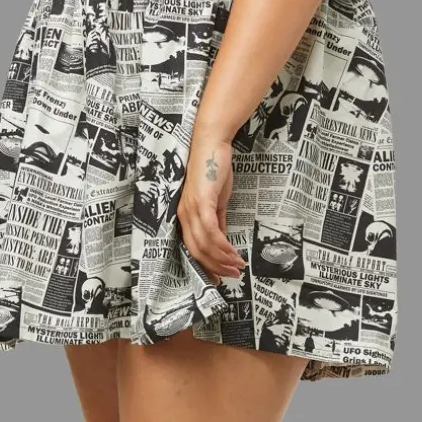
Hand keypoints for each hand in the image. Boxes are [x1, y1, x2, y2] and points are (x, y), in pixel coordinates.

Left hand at [177, 135, 246, 283]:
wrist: (211, 144)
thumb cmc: (213, 169)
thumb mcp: (216, 201)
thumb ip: (218, 221)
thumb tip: (223, 241)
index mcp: (185, 215)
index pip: (192, 247)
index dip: (205, 265)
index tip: (218, 277)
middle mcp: (184, 215)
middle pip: (197, 251)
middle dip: (215, 267)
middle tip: (232, 276)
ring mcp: (191, 209)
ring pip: (205, 245)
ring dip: (222, 259)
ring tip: (237, 266)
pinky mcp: (201, 203)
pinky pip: (211, 232)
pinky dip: (223, 246)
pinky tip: (233, 253)